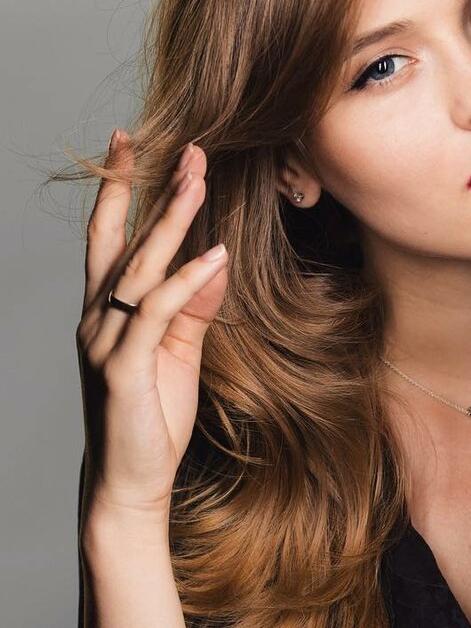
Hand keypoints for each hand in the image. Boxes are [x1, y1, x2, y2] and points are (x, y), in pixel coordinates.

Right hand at [75, 132, 228, 524]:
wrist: (131, 482)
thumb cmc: (152, 419)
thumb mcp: (179, 354)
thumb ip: (193, 309)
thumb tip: (216, 261)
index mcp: (107, 312)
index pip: (112, 240)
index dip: (122, 192)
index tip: (137, 145)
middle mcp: (97, 318)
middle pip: (120, 239)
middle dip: (147, 189)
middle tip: (178, 146)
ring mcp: (105, 340)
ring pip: (138, 267)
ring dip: (170, 221)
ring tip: (199, 180)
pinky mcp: (123, 367)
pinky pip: (156, 312)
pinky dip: (185, 281)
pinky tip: (214, 256)